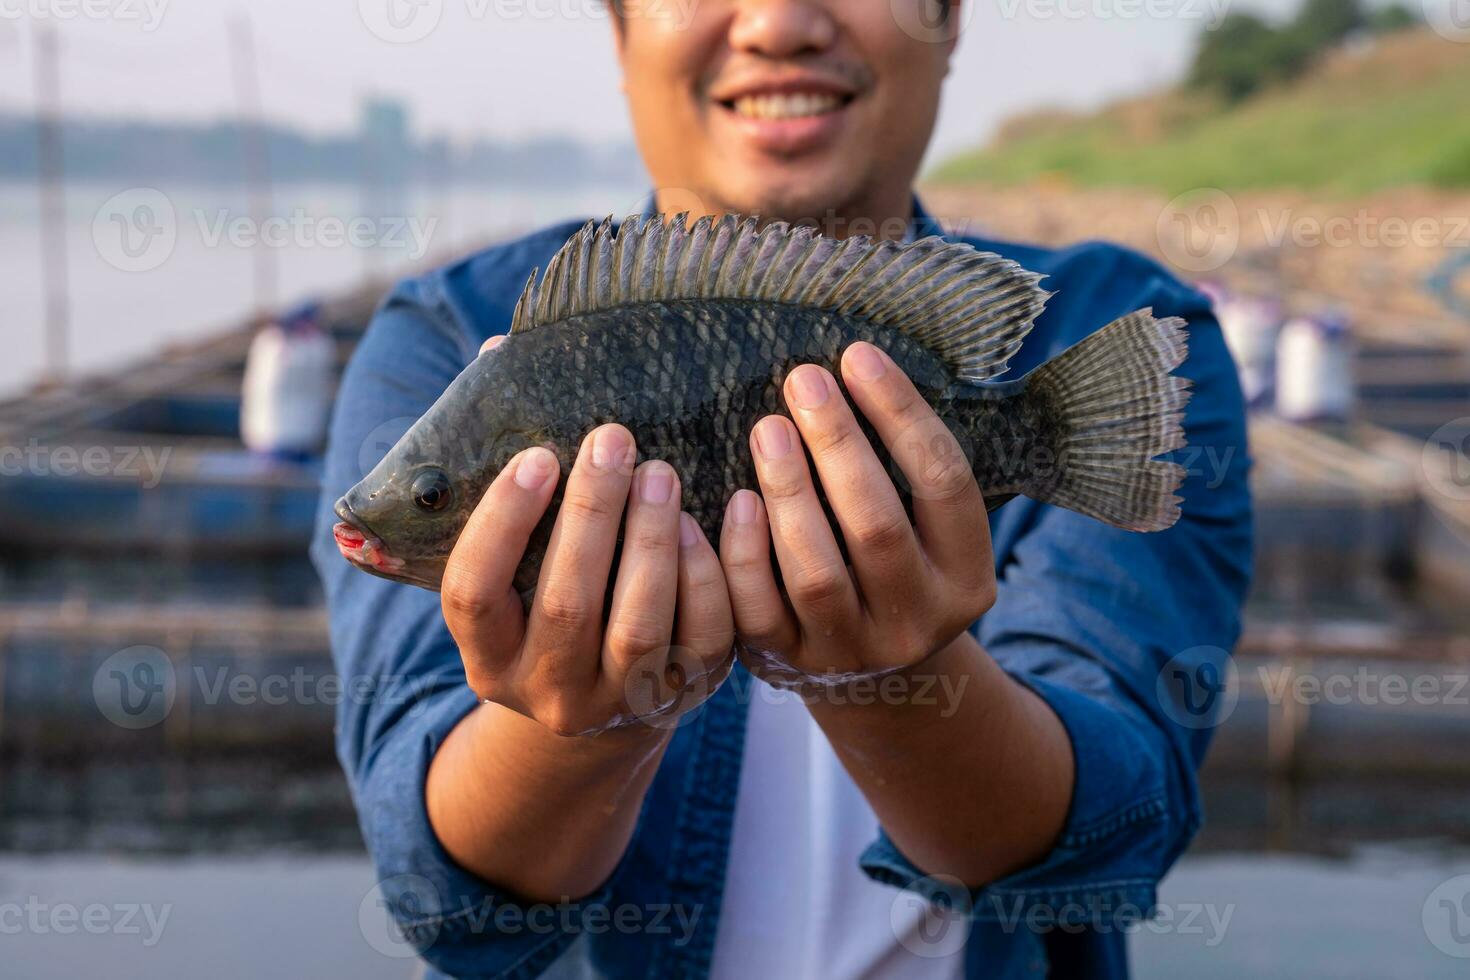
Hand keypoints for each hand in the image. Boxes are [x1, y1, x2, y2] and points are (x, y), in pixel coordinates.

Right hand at [441, 421, 734, 736]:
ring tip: (659, 473)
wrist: (605, 702)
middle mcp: (549, 691)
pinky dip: (702, 576)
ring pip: (638, 627)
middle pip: (566, 605)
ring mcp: (618, 702)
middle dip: (592, 514)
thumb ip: (509, 513)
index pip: (473, 594)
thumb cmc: (548, 607)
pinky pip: (701, 638)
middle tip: (612, 442)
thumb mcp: (512, 582)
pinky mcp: (684, 693)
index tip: (537, 456)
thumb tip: (512, 392)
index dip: (503, 522)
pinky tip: (697, 523)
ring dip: (651, 540)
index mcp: (488, 660)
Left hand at [719, 342, 996, 689]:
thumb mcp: (928, 532)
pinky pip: (758, 610)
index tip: (858, 356)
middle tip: (803, 379)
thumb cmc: (895, 566)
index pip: (945, 484)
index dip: (901, 415)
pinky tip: (736, 498)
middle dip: (837, 445)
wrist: (872, 676)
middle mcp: (916, 620)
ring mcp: (851, 650)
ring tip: (767, 427)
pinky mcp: (789, 662)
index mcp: (966, 577)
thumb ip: (905, 471)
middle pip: (877, 527)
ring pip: (816, 573)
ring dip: (788, 492)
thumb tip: (854, 366)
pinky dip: (743, 553)